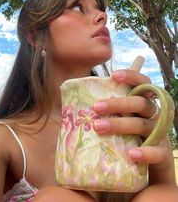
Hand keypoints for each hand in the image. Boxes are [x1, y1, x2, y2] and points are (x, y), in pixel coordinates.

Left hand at [92, 69, 175, 184]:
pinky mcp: (162, 153)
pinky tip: (132, 154)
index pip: (142, 84)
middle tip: (96, 107)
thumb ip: (104, 107)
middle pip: (139, 103)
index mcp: (142, 103)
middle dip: (118, 104)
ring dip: (120, 125)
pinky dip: (145, 152)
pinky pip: (157, 152)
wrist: (146, 161)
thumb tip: (75, 96)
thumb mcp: (117, 118)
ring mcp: (158, 133)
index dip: (131, 76)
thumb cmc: (126, 135)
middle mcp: (152, 115)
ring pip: (142, 125)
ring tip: (98, 127)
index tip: (113, 75)